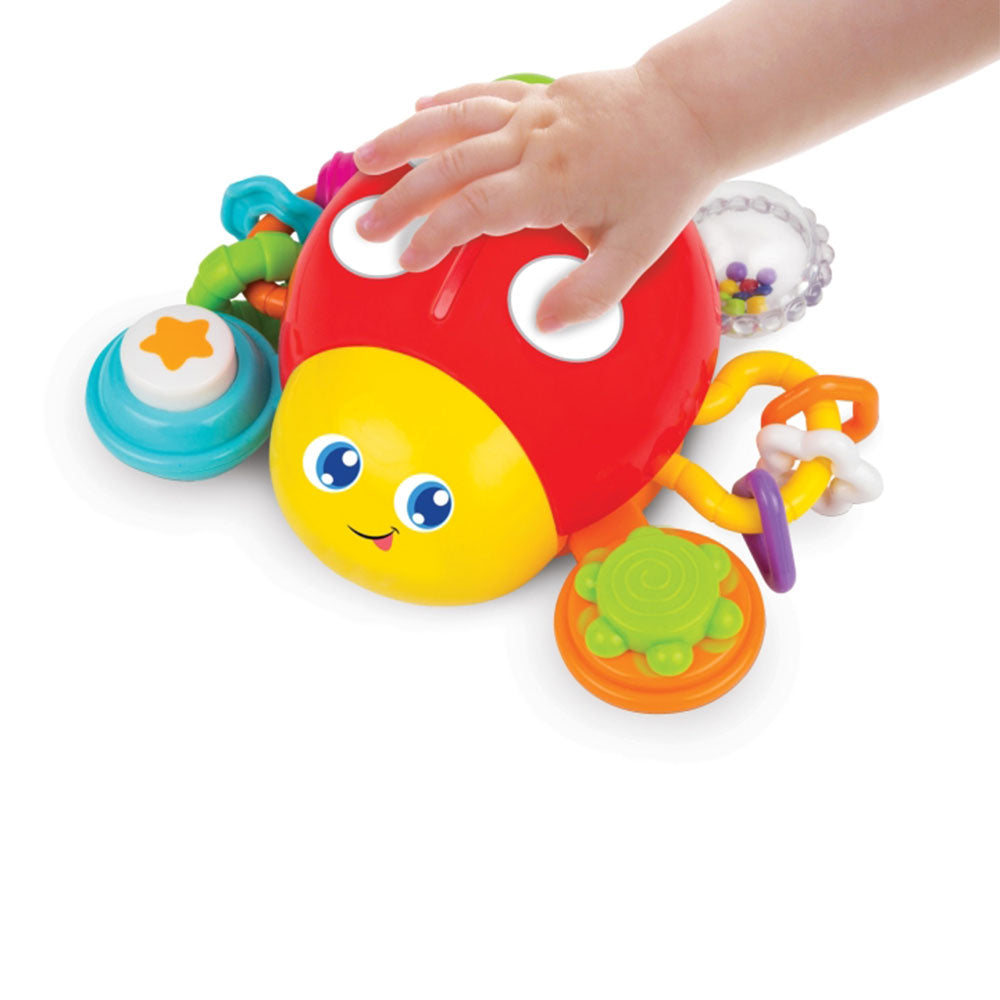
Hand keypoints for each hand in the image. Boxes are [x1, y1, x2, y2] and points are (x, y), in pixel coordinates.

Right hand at [352, 65, 723, 331]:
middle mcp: (533, 140)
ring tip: (363, 159)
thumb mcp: (638, 250)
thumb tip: (543, 324)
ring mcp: (533, 111)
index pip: (475, 208)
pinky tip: (419, 106)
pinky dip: (447, 100)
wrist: (689, 110)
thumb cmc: (666, 179)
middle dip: (400, 198)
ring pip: (454, 119)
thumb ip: (591, 292)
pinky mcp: (539, 94)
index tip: (407, 260)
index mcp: (553, 181)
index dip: (434, 234)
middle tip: (365, 228)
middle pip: (449, 165)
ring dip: (404, 139)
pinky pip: (482, 92)